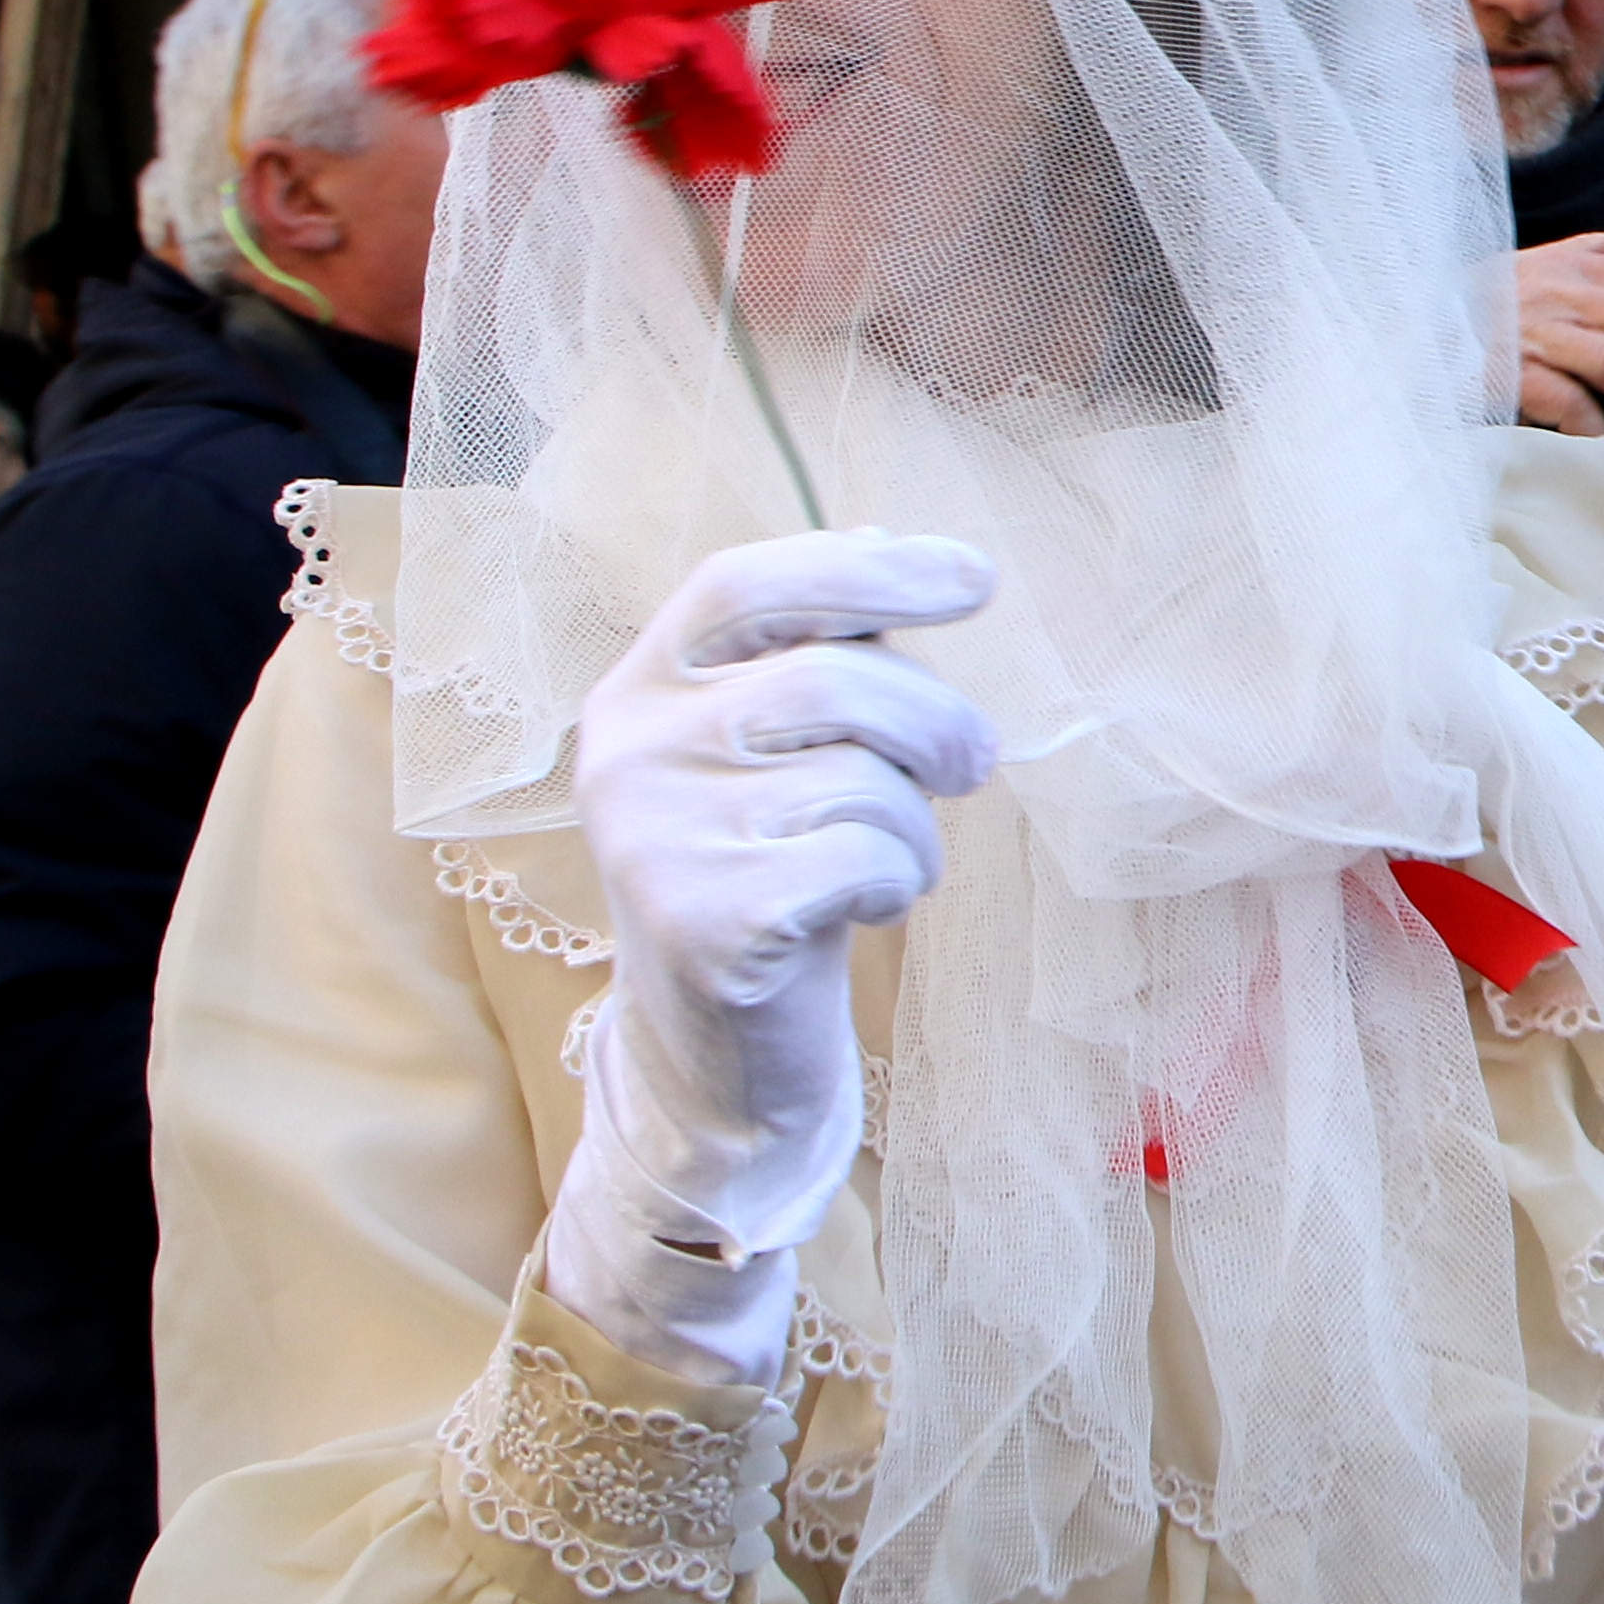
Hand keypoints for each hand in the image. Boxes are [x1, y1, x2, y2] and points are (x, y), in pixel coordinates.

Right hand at [545, 531, 996, 1380]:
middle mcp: (626, 751)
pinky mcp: (701, 921)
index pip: (746, 586)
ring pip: (859, 776)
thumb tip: (894, 542)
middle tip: (975, 762)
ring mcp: (653, 837)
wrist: (720, 1061)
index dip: (867, 568)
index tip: (976, 580)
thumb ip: (817, 658)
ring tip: (893, 862)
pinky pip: (861, 858)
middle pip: (831, 679)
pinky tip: (866, 909)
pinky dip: (897, 879)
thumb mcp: (778, 758)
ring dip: (915, 824)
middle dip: (935, 718)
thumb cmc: (772, 879)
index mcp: (641, 689)